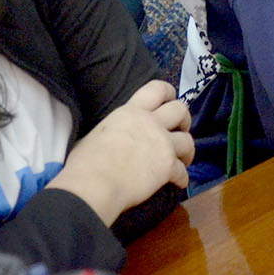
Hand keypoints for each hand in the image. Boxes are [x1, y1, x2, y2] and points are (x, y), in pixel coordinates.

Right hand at [46, 79, 191, 224]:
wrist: (94, 184)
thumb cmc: (85, 162)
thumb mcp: (97, 134)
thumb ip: (113, 131)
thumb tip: (112, 140)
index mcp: (130, 112)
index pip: (157, 89)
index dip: (169, 92)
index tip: (171, 100)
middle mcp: (150, 123)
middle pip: (180, 109)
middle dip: (185, 119)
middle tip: (180, 130)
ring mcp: (162, 143)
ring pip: (188, 141)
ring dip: (187, 151)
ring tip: (183, 159)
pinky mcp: (168, 166)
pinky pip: (183, 171)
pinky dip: (182, 178)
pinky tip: (178, 183)